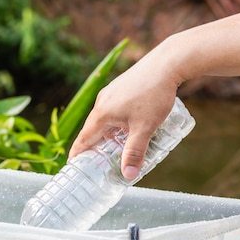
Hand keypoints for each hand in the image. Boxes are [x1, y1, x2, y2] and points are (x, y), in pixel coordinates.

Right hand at [68, 49, 180, 179]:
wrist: (167, 63)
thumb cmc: (154, 95)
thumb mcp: (145, 128)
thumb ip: (135, 152)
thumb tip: (128, 176)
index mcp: (102, 114)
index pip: (83, 139)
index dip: (77, 154)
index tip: (73, 165)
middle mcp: (102, 103)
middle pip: (92, 129)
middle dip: (93, 146)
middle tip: (95, 162)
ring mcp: (110, 93)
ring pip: (103, 119)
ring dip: (106, 133)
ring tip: (115, 146)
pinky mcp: (120, 87)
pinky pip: (111, 109)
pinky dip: (114, 122)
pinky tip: (128, 125)